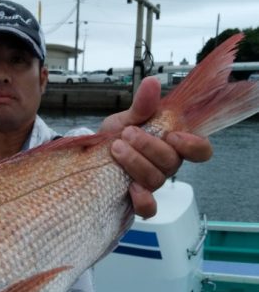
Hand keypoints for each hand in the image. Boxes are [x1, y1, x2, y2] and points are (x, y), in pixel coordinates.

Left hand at [102, 77, 211, 217]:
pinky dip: (141, 199)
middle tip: (127, 134)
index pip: (200, 151)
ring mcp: (153, 183)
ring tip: (116, 148)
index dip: (194, 146)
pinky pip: (149, 208)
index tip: (173, 136)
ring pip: (156, 179)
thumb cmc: (117, 136)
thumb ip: (142, 105)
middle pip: (172, 162)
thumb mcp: (127, 117)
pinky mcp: (138, 200)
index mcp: (172, 144)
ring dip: (135, 162)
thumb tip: (152, 83)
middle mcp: (166, 165)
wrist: (91, 155)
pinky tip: (129, 188)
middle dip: (148, 146)